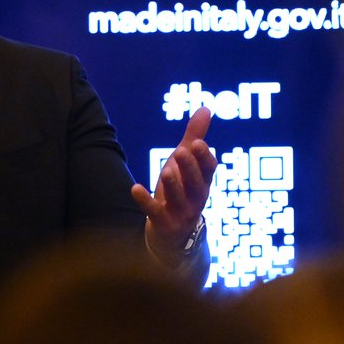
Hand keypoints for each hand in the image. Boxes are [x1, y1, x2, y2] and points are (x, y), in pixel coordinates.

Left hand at [132, 107, 217, 264]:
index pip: (209, 170)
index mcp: (202, 182)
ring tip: (167, 170)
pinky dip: (145, 201)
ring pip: (180, 199)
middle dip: (190, 168)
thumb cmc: (180, 192)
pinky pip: (155, 213)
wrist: (172, 235)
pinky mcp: (164, 224)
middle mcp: (195, 199)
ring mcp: (181, 214)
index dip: (204, 158)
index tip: (198, 143)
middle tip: (181, 151)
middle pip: (197, 184)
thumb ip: (194, 137)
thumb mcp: (186, 165)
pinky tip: (135, 188)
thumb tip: (205, 107)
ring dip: (174, 185)